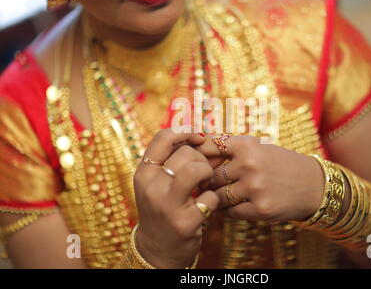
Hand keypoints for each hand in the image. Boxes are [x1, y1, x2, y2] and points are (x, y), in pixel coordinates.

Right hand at [133, 129, 218, 268]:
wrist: (158, 249)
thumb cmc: (163, 207)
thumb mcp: (156, 182)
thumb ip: (172, 159)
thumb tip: (203, 137)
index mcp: (144, 173)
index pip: (163, 137)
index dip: (186, 133)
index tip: (198, 139)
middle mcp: (151, 187)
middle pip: (186, 153)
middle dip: (202, 160)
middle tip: (201, 175)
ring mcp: (167, 205)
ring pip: (197, 169)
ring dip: (208, 175)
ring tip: (205, 185)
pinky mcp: (184, 222)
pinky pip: (210, 197)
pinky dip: (213, 199)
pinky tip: (205, 206)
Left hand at [196, 135, 324, 222]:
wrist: (313, 185)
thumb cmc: (280, 164)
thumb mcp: (258, 148)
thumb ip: (230, 150)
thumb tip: (196, 154)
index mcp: (247, 146)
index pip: (209, 148)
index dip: (201, 158)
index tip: (200, 164)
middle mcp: (249, 165)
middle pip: (211, 176)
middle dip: (209, 182)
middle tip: (209, 185)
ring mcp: (255, 188)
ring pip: (218, 196)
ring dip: (218, 198)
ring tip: (223, 196)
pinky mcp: (260, 209)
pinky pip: (230, 212)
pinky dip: (229, 211)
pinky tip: (235, 206)